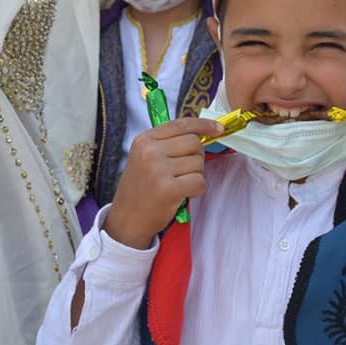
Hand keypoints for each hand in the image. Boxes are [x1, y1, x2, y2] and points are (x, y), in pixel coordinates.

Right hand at [104, 117, 221, 249]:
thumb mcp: (145, 157)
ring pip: (198, 163)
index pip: (181, 124)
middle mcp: (150, 151)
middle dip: (197, 157)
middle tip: (185, 171)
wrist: (127, 220)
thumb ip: (168, 143)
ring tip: (179, 185)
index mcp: (144, 140)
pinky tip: (184, 194)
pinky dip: (197, 190)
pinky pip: (199, 181)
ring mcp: (158, 170)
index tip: (218, 128)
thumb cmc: (141, 189)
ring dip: (196, 175)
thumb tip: (202, 133)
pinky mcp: (168, 189)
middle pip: (194, 142)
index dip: (203, 125)